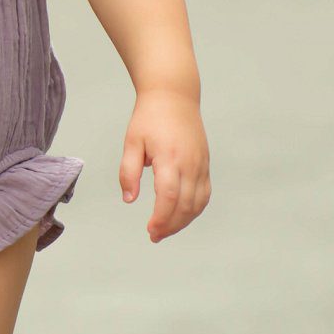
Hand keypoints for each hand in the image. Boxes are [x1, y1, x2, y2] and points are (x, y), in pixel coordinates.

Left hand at [119, 88, 209, 240]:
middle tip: (154, 236)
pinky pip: (205, 193)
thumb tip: (129, 199)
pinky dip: (195, 209)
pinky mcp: (205, 164)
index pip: (169, 197)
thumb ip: (128, 172)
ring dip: (184, 221)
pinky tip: (181, 216)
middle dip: (171, 225)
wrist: (174, 96)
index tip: (150, 230)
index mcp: (170, 158)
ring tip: (165, 231)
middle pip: (186, 205)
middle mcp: (191, 164)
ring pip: (199, 202)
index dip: (161, 218)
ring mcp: (201, 164)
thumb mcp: (132, 142)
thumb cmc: (149, 118)